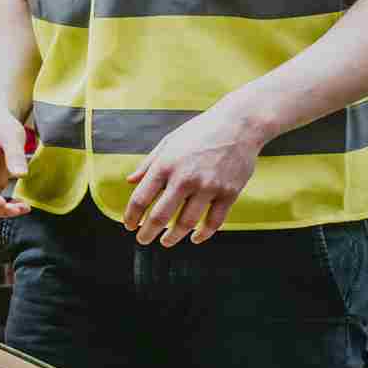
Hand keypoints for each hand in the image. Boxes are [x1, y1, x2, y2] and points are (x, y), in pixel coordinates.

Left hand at [122, 103, 262, 245]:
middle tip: (142, 240)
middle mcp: (185, 178)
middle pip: (161, 216)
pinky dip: (203, 234)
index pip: (141, 198)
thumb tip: (130, 181)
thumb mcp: (168, 142)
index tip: (128, 226)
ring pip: (187, 223)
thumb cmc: (199, 132)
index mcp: (166, 165)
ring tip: (166, 242)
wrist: (239, 125)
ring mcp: (208, 187)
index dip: (131, 216)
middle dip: (147, 232)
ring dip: (173, 237)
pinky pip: (214, 221)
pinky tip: (195, 238)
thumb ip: (148, 164)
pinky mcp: (229, 193)